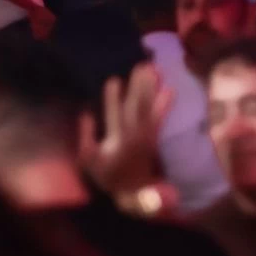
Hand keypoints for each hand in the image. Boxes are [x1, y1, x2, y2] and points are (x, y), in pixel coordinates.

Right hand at [90, 63, 170, 196]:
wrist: (132, 191)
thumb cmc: (107, 174)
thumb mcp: (89, 160)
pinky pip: (160, 117)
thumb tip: (85, 114)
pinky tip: (170, 89)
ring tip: (155, 69)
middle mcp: (134, 135)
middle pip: (137, 107)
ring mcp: (147, 135)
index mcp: (117, 140)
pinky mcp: (154, 136)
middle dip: (140, 86)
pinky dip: (165, 103)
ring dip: (152, 89)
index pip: (115, 114)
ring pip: (149, 108)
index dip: (114, 98)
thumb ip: (86, 137)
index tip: (113, 79)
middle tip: (142, 65)